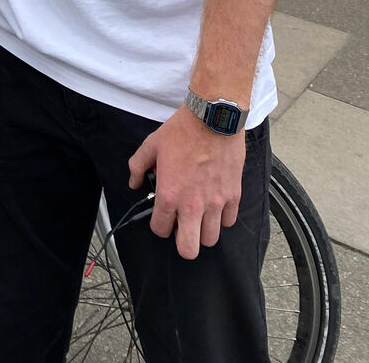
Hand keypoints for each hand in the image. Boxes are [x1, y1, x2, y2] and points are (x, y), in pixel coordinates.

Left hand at [128, 106, 245, 259]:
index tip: (162, 216)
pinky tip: (214, 204)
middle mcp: (192, 205)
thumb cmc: (182, 131)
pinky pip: (228, 222)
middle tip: (181, 226)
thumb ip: (138, 166)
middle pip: (189, 250)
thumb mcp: (151, 145)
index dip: (159, 225)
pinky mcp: (233, 196)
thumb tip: (135, 183)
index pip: (160, 230)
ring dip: (203, 231)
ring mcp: (215, 203)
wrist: (213, 119)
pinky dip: (221, 218)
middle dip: (182, 242)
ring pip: (210, 240)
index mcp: (169, 195)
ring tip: (198, 215)